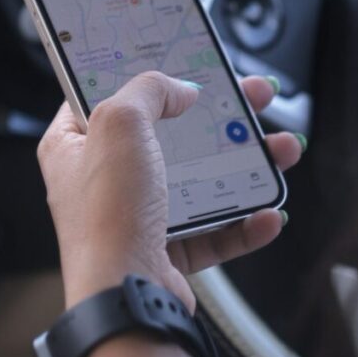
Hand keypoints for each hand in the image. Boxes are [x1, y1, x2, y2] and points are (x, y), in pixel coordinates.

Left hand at [36, 71, 304, 310]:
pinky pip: (213, 231)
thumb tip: (178, 89)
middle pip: (169, 134)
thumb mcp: (119, 123)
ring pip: (199, 180)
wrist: (125, 295)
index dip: (144, 76)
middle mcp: (102, 180)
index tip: (182, 62)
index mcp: (73, 146)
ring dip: (246, 164)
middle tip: (255, 97)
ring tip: (284, 150)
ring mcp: (136, 216)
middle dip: (219, 116)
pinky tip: (269, 212)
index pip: (105, 96)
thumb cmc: (108, 212)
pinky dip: (244, 222)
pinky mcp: (166, 251)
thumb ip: (148, 90)